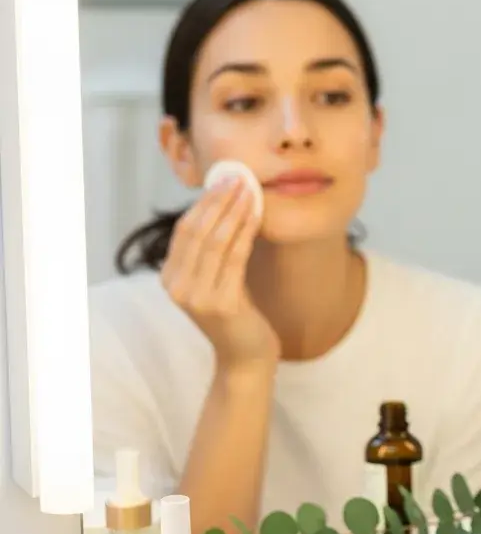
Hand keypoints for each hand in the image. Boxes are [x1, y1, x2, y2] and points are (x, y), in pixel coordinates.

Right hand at [161, 179, 278, 371]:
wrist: (246, 355)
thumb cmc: (236, 313)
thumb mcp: (217, 278)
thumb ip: (213, 251)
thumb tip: (225, 204)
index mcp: (170, 278)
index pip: (184, 230)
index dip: (203, 203)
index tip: (223, 180)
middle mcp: (176, 287)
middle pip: (198, 232)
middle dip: (219, 201)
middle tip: (238, 178)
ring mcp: (197, 297)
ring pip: (216, 243)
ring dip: (234, 212)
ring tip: (250, 190)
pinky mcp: (221, 305)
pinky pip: (235, 259)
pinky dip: (246, 233)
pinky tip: (257, 216)